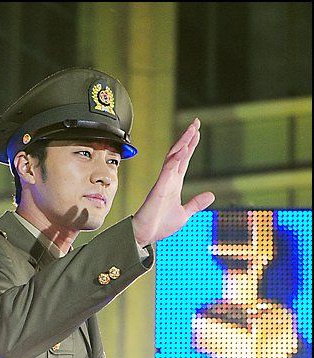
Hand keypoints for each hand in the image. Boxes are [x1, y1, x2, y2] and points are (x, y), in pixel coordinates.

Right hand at [132, 118, 214, 245]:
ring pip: (173, 156)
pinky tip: (184, 149)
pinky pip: (168, 169)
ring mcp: (164, 182)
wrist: (145, 235)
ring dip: (182, 143)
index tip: (197, 133)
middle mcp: (169, 179)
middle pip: (179, 153)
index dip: (191, 146)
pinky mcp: (159, 188)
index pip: (184, 160)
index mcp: (175, 183)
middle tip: (195, 123)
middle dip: (187, 137)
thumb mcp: (185, 214)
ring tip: (191, 130)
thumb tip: (211, 195)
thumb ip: (196, 203)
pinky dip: (176, 158)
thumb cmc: (160, 225)